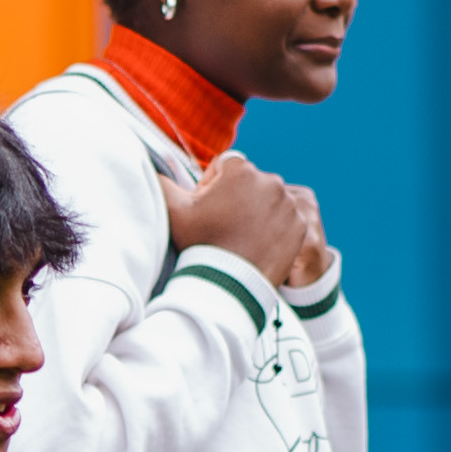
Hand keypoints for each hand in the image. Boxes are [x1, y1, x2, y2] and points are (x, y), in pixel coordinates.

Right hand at [167, 152, 316, 281]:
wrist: (229, 285)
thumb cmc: (199, 245)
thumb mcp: (173, 210)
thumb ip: (160, 182)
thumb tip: (149, 166)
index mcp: (240, 170)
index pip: (225, 167)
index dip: (213, 188)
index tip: (209, 212)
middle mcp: (270, 180)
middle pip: (249, 183)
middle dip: (237, 199)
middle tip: (224, 228)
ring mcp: (289, 203)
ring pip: (269, 199)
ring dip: (257, 212)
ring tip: (241, 238)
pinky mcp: (301, 224)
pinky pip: (286, 219)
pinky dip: (275, 228)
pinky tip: (258, 244)